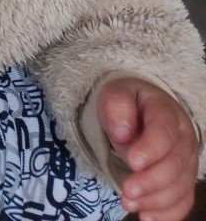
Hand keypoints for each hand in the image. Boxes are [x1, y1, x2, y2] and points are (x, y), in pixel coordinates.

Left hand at [98, 76, 198, 220]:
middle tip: (126, 190)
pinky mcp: (184, 182)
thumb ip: (117, 107)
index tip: (132, 162)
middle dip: (150, 181)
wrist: (140, 113)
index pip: (164, 131)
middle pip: (175, 165)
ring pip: (180, 188)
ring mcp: (187, 162)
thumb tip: (122, 133)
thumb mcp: (116, 95)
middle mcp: (184, 139)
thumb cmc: (128, 105)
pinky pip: (183, 202)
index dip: (151, 149)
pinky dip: (166, 214)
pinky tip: (146, 217)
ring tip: (127, 202)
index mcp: (167, 111)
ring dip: (154, 200)